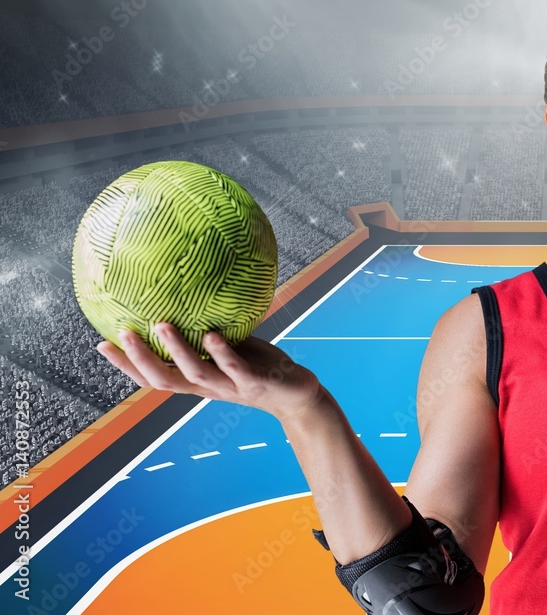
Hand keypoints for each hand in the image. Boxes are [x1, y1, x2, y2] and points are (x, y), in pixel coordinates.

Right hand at [96, 323, 325, 422]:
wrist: (297, 395)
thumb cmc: (261, 369)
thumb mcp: (233, 349)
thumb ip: (211, 332)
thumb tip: (191, 299)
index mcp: (198, 381)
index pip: (154, 377)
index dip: (126, 365)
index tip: (101, 344)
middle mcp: (208, 388)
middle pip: (164, 380)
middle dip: (140, 359)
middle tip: (121, 333)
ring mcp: (230, 387)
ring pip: (196, 373)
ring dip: (177, 350)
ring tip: (162, 324)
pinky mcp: (254, 383)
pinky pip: (234, 367)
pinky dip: (221, 352)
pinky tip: (211, 334)